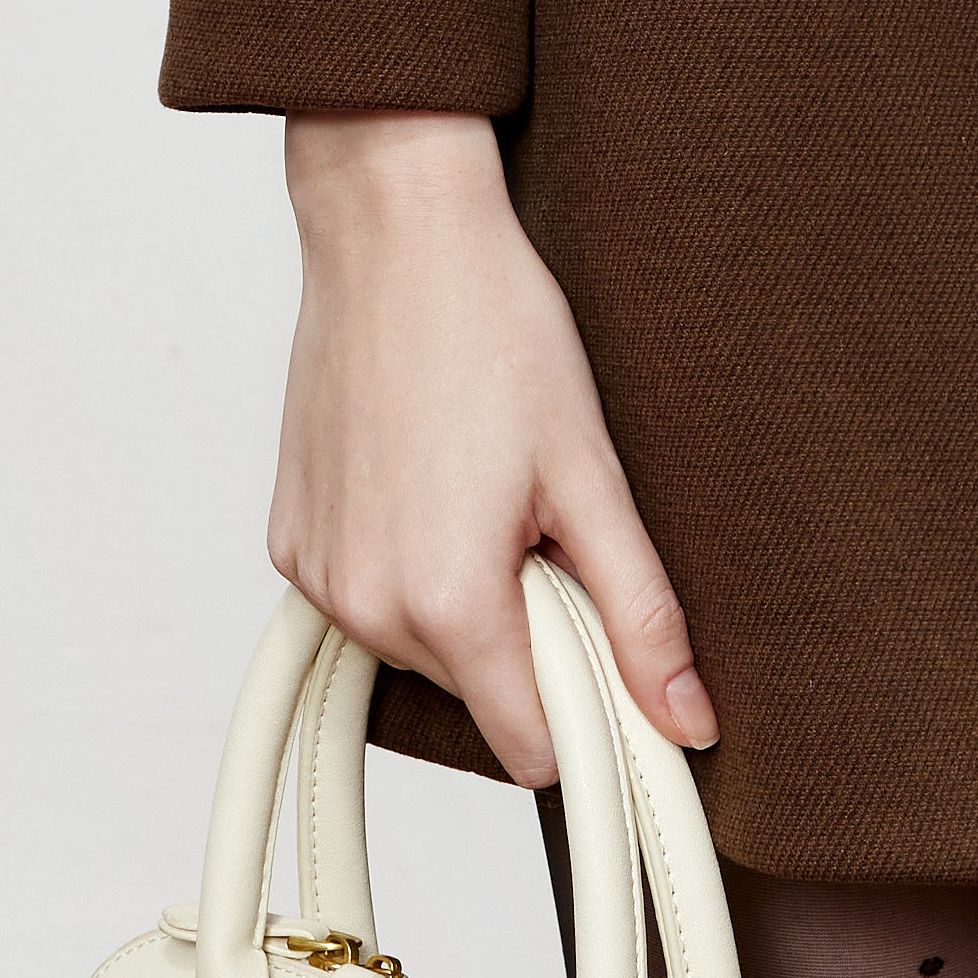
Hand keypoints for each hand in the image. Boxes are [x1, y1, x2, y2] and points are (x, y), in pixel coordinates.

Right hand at [270, 110, 713, 786]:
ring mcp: (314, 574)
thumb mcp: (591, 470)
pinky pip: (365, 597)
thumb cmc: (494, 325)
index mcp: (445, 602)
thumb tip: (688, 720)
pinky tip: (431, 474)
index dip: (586, 704)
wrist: (394, 230)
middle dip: (524, 630)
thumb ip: (640, 612)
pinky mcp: (289, 538)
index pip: (530, 747)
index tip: (608, 635)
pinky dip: (407, 563)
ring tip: (484, 486)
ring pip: (419, 647)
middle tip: (542, 519)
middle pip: (479, 691)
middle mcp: (362, 605)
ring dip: (463, 596)